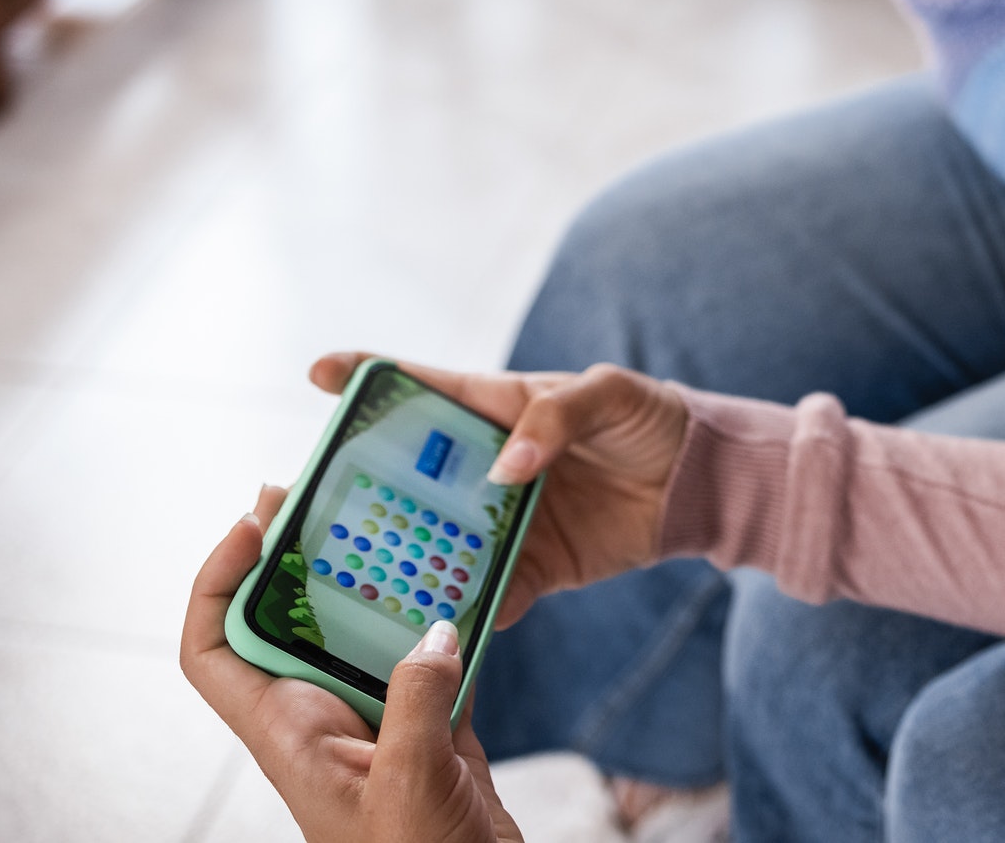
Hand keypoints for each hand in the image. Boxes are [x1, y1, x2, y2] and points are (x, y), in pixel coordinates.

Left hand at [181, 485, 523, 842]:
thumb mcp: (410, 783)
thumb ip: (417, 699)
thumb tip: (434, 630)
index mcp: (289, 734)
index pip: (213, 646)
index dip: (216, 579)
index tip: (253, 520)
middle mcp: (322, 718)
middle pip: (289, 618)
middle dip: (304, 553)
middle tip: (329, 491)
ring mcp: (377, 720)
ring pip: (365, 628)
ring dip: (386, 579)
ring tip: (408, 523)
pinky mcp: (431, 728)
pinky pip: (432, 654)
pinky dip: (451, 618)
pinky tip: (476, 584)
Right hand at [308, 354, 692, 626]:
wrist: (698, 483)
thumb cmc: (650, 419)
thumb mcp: (608, 395)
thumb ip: (554, 419)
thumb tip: (504, 468)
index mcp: (495, 408)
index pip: (421, 387)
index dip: (368, 376)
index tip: (317, 374)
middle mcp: (485, 466)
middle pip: (407, 477)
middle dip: (358, 490)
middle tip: (306, 504)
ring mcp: (503, 520)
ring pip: (436, 541)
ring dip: (401, 560)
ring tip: (353, 578)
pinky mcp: (533, 566)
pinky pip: (489, 593)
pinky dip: (466, 612)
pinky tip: (437, 629)